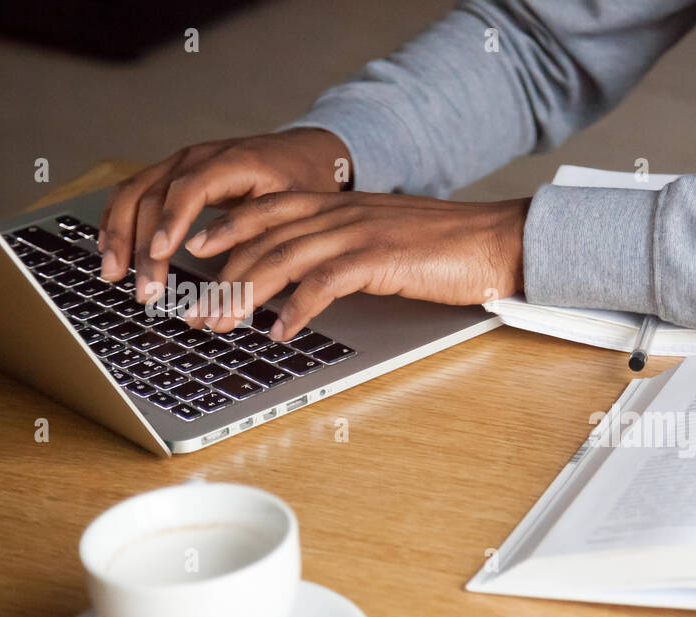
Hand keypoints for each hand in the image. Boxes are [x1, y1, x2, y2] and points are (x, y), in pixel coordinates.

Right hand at [97, 128, 350, 297]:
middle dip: (143, 245)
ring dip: (120, 234)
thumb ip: (258, 235)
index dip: (172, 220)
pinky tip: (111, 247)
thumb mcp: (291, 207)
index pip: (190, 188)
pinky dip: (118, 220)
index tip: (162, 253)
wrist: (302, 151)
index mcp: (231, 161)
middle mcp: (197, 157)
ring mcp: (179, 162)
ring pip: (134, 193)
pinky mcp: (171, 172)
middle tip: (145, 289)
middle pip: (154, 196)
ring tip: (114, 274)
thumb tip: (230, 278)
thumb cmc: (301, 181)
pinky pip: (133, 192)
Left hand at [182, 191, 529, 338]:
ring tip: (223, 325)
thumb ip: (354, 247)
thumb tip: (325, 275)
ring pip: (282, 259)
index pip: (269, 209)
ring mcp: (358, 233)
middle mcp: (342, 213)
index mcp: (343, 205)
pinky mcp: (378, 258)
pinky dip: (296, 309)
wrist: (497, 240)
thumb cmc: (451, 247)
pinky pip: (323, 283)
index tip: (197, 251)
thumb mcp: (390, 238)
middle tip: (198, 311)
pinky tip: (281, 332)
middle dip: (222, 276)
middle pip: (264, 239)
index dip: (228, 228)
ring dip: (245, 295)